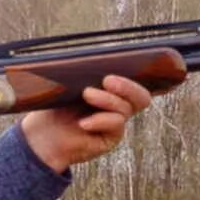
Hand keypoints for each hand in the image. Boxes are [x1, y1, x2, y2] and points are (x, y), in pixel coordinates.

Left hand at [18, 75, 153, 173]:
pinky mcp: (112, 137)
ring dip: (107, 100)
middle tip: (108, 79)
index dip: (151, 75)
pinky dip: (100, 120)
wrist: (43, 135)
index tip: (156, 65)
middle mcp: (118, 105)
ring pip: (126, 108)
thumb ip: (89, 74)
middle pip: (141, 96)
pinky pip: (116, 124)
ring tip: (87, 94)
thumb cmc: (55, 107)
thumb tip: (100, 62)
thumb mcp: (72, 85)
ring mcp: (116, 122)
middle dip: (128, 86)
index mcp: (112, 90)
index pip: (137, 80)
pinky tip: (84, 122)